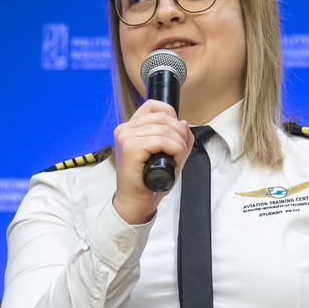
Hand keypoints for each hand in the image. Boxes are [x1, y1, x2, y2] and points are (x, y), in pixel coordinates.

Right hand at [111, 99, 194, 224]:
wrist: (136, 202)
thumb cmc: (147, 182)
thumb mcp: (168, 155)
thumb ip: (178, 138)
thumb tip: (184, 123)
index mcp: (131, 128)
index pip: (153, 105)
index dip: (171, 115)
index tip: (177, 133)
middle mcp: (125, 129)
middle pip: (163, 116)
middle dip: (180, 133)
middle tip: (180, 151)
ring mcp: (126, 137)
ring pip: (164, 128)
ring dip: (178, 144)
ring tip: (176, 159)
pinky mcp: (130, 147)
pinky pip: (161, 140)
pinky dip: (174, 150)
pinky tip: (172, 161)